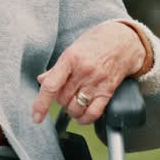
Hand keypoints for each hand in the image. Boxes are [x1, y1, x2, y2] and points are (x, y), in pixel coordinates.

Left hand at [32, 21, 146, 125]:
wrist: (124, 41)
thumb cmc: (95, 43)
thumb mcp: (72, 49)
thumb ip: (57, 68)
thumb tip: (42, 81)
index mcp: (70, 59)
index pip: (51, 86)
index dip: (41, 104)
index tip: (36, 117)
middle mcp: (83, 71)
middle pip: (62, 99)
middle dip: (59, 101)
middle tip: (64, 93)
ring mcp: (97, 82)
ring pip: (76, 108)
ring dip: (70, 110)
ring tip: (72, 103)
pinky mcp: (108, 91)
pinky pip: (94, 112)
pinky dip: (85, 119)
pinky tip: (81, 116)